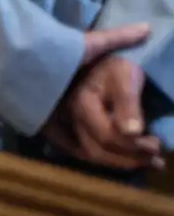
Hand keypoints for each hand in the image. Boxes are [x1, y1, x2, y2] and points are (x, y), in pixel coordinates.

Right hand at [42, 24, 164, 171]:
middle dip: (129, 158)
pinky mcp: (58, 124)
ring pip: (86, 153)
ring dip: (117, 162)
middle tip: (155, 158)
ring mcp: (59, 121)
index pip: (107, 136)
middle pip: (96, 150)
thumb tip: (133, 132)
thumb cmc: (107, 62)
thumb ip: (127, 102)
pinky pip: (77, 149)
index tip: (157, 146)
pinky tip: (116, 158)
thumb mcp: (124, 74)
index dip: (134, 147)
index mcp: (81, 104)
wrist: (83, 53)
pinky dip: (100, 157)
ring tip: (143, 161)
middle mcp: (66, 116)